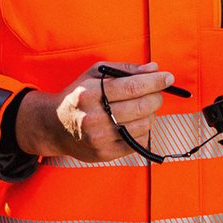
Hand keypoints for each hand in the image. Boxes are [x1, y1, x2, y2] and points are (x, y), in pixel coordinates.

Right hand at [15, 61, 173, 161]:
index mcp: (91, 93)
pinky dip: (143, 129)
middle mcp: (94, 117)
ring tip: (144, 106)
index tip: (168, 77)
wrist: (54, 125)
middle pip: (140, 107)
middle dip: (156, 96)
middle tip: (157, 92)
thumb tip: (154, 69)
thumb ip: (125, 69)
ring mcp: (99, 138)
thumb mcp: (95, 74)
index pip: (131, 87)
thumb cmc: (79, 94)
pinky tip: (136, 121)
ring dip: (151, 113)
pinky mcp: (105, 154)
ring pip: (142, 125)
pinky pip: (137, 142)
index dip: (154, 81)